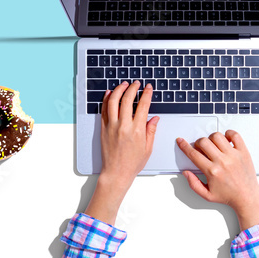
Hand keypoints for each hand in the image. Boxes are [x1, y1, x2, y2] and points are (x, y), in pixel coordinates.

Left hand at [84, 80, 158, 223]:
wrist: (116, 173)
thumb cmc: (132, 163)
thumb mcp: (147, 148)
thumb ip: (151, 131)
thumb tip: (154, 118)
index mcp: (137, 130)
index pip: (143, 106)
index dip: (146, 94)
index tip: (148, 88)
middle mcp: (123, 126)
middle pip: (127, 99)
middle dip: (133, 88)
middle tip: (136, 84)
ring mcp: (111, 126)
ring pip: (113, 101)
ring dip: (119, 90)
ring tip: (124, 85)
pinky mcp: (103, 128)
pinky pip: (104, 110)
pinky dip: (106, 99)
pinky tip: (110, 94)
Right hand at [177, 131, 258, 229]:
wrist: (247, 197)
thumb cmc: (229, 195)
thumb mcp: (207, 195)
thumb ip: (194, 184)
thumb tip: (186, 173)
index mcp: (212, 172)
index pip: (193, 154)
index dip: (184, 146)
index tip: (181, 141)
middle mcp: (223, 162)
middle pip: (203, 142)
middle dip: (198, 143)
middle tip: (200, 148)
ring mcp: (234, 155)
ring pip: (217, 136)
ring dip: (211, 138)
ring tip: (213, 145)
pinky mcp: (243, 152)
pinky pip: (235, 135)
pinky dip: (229, 134)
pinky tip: (226, 140)